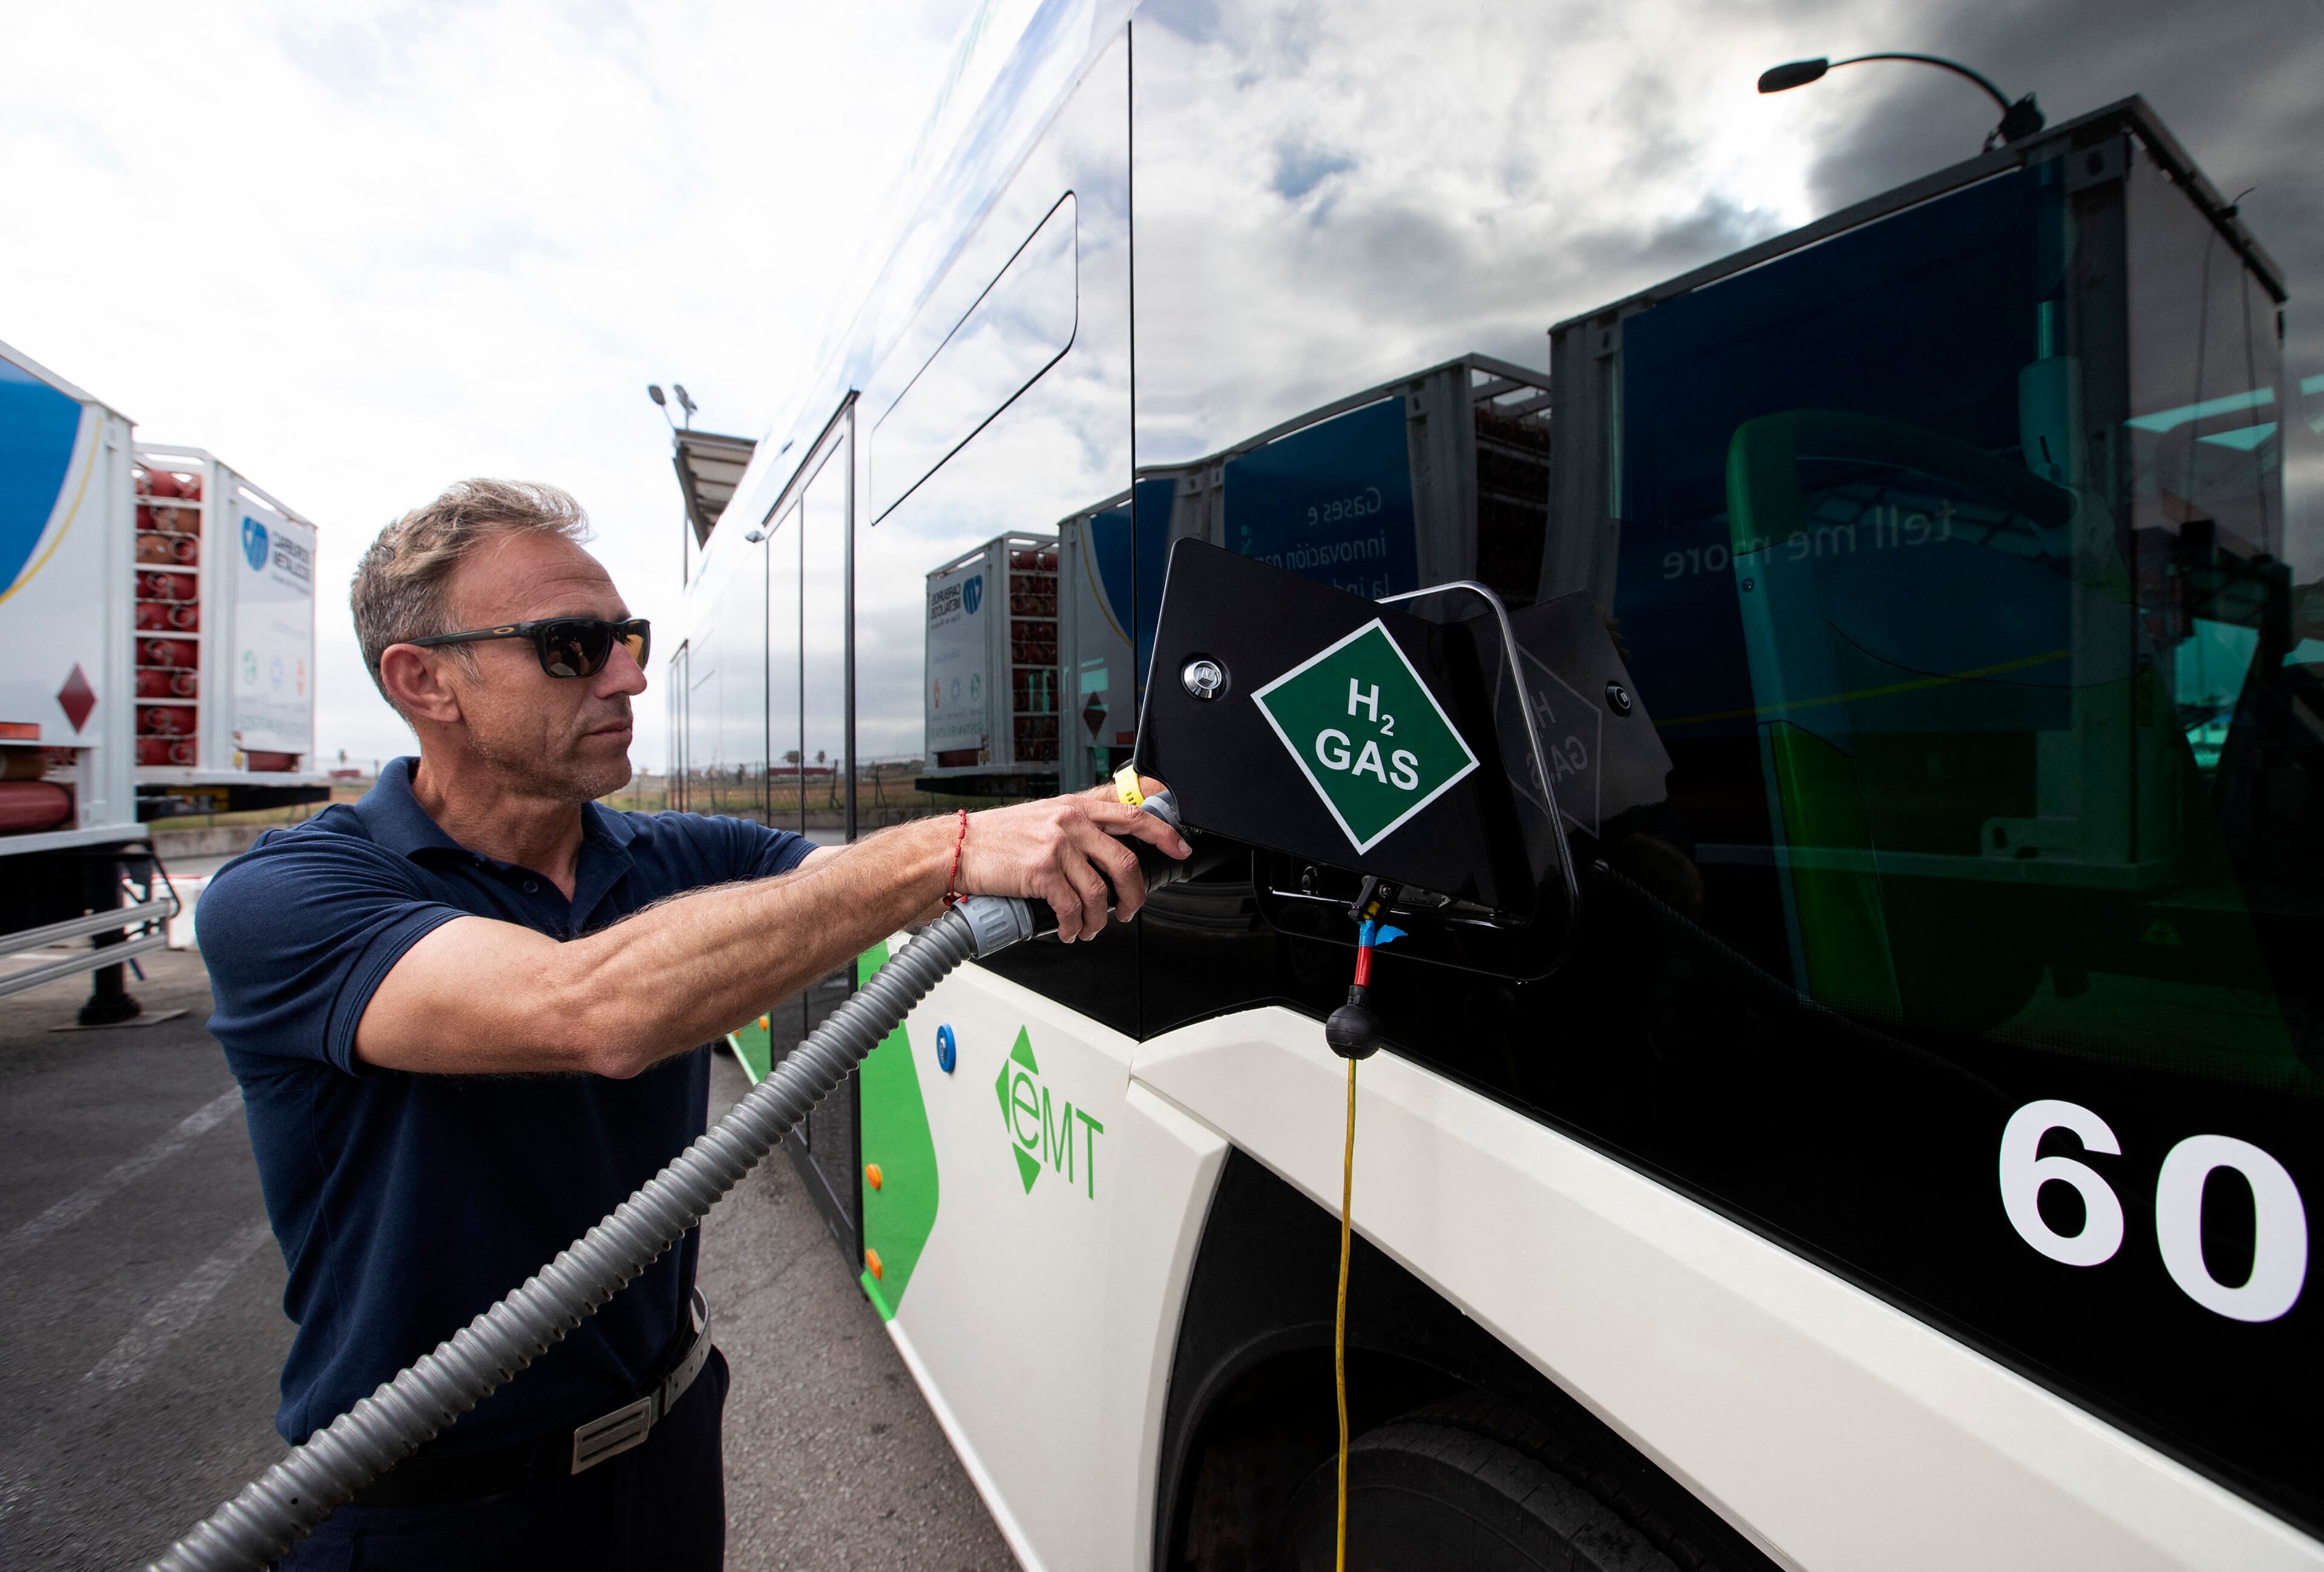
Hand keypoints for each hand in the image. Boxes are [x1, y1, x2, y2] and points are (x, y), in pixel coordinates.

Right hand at [956, 779, 1189, 940]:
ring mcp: (1057, 845)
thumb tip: (1106, 848)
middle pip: (1125, 862)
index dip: (1163, 833)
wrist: (957, 848)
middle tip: (1129, 910)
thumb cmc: (998, 838)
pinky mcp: (1041, 870)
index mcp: (1075, 807)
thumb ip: (1076, 827)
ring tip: (1087, 929)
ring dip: (1098, 920)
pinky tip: (1066, 930)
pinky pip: (1071, 908)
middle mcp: (1070, 821)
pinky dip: (1072, 926)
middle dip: (1134, 895)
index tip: (1179, 847)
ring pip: (1099, 892)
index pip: (1132, 815)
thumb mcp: (1043, 817)